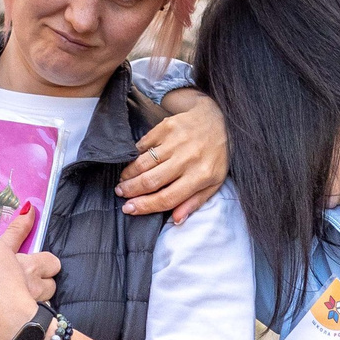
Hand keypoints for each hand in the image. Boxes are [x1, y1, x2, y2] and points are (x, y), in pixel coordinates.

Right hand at [119, 90, 228, 223]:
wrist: (218, 120)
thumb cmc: (215, 156)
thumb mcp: (214, 182)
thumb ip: (194, 202)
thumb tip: (176, 219)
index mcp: (201, 176)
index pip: (167, 198)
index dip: (145, 206)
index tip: (129, 209)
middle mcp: (187, 159)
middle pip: (151, 181)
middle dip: (131, 190)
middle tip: (120, 193)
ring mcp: (176, 141)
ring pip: (143, 163)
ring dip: (128, 174)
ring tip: (123, 181)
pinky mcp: (166, 127)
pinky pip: (143, 145)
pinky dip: (134, 156)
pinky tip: (132, 162)